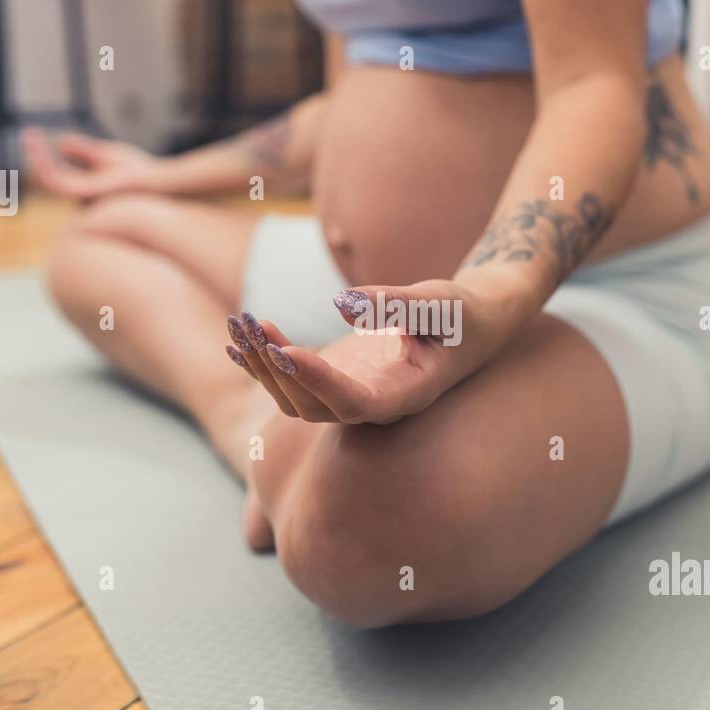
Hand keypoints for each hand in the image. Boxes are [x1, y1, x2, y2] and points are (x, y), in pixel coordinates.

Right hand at [22, 128, 156, 200]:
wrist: (158, 181)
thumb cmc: (141, 172)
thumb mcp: (107, 155)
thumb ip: (85, 151)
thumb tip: (60, 142)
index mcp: (89, 192)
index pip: (62, 176)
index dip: (48, 159)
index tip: (39, 137)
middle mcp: (82, 199)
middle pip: (52, 178)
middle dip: (37, 157)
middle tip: (29, 133)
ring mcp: (81, 198)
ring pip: (49, 179)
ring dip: (36, 156)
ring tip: (29, 135)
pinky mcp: (81, 193)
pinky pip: (54, 178)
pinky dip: (42, 162)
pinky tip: (37, 145)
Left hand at [223, 280, 504, 423]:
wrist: (472, 323)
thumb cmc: (462, 314)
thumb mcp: (438, 303)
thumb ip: (395, 304)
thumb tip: (342, 304)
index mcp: (405, 396)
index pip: (353, 404)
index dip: (317, 383)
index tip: (285, 351)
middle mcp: (374, 405)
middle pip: (311, 406)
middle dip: (275, 369)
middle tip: (249, 325)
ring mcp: (352, 395)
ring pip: (293, 397)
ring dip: (261, 364)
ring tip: (239, 323)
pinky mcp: (337, 378)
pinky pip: (291, 379)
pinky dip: (263, 360)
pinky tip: (238, 336)